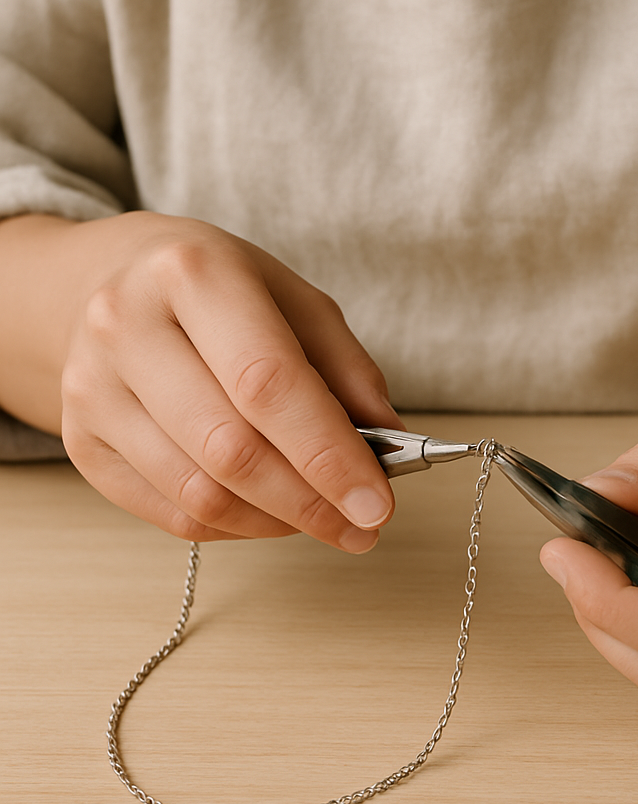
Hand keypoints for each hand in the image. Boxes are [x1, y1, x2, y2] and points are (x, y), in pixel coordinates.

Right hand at [13, 212, 400, 550]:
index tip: (377, 503)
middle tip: (363, 527)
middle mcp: (126, 327)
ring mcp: (92, 388)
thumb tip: (390, 444)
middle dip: (310, 502)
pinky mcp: (81, 441)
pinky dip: (236, 527)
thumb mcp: (298, 302)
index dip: (327, 454)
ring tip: (326, 520)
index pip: (267, 383)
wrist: (116, 281)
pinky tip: (272, 514)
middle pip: (230, 448)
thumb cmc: (221, 292)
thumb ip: (348, 372)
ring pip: (198, 493)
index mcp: (193, 276)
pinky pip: (171, 514)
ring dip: (277, 522)